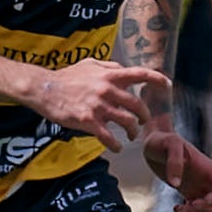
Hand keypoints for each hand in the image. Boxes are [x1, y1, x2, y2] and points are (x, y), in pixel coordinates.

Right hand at [26, 60, 167, 151]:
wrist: (44, 88)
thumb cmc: (67, 76)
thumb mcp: (90, 64)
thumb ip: (109, 67)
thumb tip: (124, 70)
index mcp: (110, 75)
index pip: (140, 74)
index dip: (157, 79)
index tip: (167, 85)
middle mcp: (107, 90)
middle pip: (138, 105)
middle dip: (145, 116)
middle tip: (143, 122)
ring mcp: (99, 106)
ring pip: (127, 122)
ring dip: (133, 131)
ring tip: (131, 136)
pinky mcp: (88, 121)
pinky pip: (108, 137)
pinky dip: (116, 145)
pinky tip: (116, 147)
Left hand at [144, 129, 211, 211]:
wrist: (153, 144)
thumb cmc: (163, 140)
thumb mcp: (170, 143)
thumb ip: (174, 162)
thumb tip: (176, 185)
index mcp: (208, 167)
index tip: (204, 201)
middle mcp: (207, 178)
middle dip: (207, 208)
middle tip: (189, 206)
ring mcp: (199, 187)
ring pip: (209, 208)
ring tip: (179, 209)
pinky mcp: (189, 193)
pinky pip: (197, 209)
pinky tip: (177, 209)